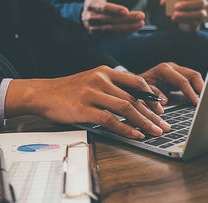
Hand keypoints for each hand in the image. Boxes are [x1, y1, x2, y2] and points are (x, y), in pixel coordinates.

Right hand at [5, 66, 171, 138]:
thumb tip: (130, 102)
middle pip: (134, 98)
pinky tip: (136, 135)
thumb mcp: (90, 81)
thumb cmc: (66, 90)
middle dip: (153, 114)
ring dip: (145, 122)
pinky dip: (126, 129)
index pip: (136, 82)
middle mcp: (101, 79)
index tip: (162, 109)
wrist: (41, 93)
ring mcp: (92, 93)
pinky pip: (110, 119)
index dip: (152, 96)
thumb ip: (109, 87)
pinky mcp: (84, 108)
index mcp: (104, 71)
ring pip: (126, 108)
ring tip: (157, 132)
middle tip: (165, 125)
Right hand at [82, 0, 144, 37]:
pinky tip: (135, 29)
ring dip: (128, 27)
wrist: (83, 19)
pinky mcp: (99, 36)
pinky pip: (114, 35)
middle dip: (127, 19)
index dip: (115, 10)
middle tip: (141, 16)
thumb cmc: (92, 3)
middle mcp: (92, 18)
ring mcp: (95, 29)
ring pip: (113, 29)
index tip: (126, 11)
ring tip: (141, 23)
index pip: (104, 9)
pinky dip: (125, 33)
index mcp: (91, 6)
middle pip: (111, 20)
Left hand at [139, 62, 203, 105]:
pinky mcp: (178, 76)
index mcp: (163, 70)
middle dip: (201, 89)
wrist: (132, 83)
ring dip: (201, 89)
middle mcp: (171, 68)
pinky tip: (200, 99)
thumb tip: (165, 100)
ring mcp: (175, 71)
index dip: (191, 93)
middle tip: (206, 102)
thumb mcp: (141, 91)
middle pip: (192, 75)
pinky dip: (197, 89)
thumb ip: (152, 94)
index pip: (182, 81)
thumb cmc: (136, 88)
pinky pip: (192, 81)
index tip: (197, 103)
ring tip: (206, 101)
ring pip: (194, 77)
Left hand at [160, 0, 207, 30]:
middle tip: (175, 6)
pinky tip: (176, 19)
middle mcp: (203, 4)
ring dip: (186, 14)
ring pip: (200, 14)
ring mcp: (202, 14)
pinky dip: (184, 21)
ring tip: (174, 15)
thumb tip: (163, 1)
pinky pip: (194, 23)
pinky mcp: (197, 23)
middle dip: (188, 4)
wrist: (179, 18)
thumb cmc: (178, 3)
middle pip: (201, 2)